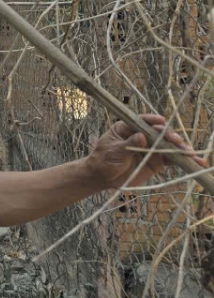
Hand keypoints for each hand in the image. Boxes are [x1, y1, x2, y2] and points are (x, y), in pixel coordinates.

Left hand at [85, 114, 205, 189]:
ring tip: (190, 154)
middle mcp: (142, 135)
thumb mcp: (113, 151)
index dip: (152, 120)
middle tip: (176, 141)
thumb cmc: (103, 160)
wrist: (102, 177)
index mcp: (128, 127)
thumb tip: (141, 137)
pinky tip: (195, 163)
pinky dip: (182, 161)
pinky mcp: (157, 161)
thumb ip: (127, 145)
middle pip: (159, 132)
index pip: (142, 121)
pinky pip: (171, 159)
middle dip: (169, 136)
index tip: (160, 122)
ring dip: (181, 148)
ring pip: (168, 145)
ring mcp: (151, 148)